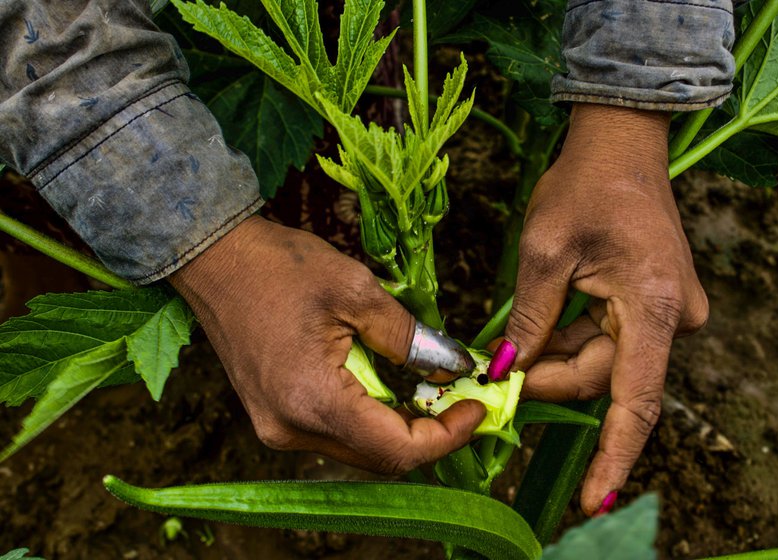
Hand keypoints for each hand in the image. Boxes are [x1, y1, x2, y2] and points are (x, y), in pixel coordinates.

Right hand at [169, 216, 484, 473]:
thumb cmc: (279, 267)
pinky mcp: (273, 415)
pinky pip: (335, 431)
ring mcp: (277, 427)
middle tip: (460, 396)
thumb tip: (452, 366)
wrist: (214, 259)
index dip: (447, 436)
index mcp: (312, 401)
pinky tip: (387, 383)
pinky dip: (370, 416)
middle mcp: (291, 430)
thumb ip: (409, 337)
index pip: (397, 450)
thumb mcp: (357, 291)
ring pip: (358, 448)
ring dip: (399, 425)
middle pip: (379, 457)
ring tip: (429, 387)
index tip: (476, 407)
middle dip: (429, 432)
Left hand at [502, 103, 708, 513]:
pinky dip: (567, 342)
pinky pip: (605, 340)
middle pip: (604, 378)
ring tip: (508, 353)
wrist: (620, 144)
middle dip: (549, 382)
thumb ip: (531, 320)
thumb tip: (507, 371)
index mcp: (656, 307)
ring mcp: (664, 314)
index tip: (595, 498)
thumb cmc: (585, 186)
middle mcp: (671, 319)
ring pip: (601, 362)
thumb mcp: (545, 252)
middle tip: (495, 383)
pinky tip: (535, 335)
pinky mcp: (649, 306)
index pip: (635, 399)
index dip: (613, 454)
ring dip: (554, 361)